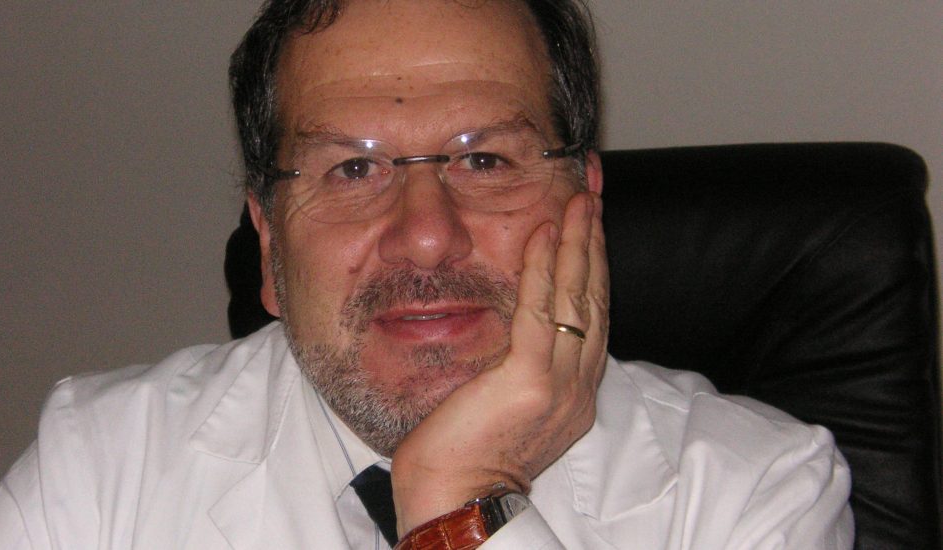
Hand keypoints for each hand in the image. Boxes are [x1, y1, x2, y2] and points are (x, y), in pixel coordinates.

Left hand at [390, 191, 609, 534]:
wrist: (456, 499)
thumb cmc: (465, 457)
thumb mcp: (504, 403)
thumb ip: (520, 366)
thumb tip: (513, 327)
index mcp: (575, 391)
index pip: (592, 314)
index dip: (593, 264)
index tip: (589, 221)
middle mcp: (579, 385)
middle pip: (595, 298)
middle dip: (595, 240)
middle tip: (593, 192)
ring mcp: (561, 383)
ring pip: (577, 298)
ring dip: (578, 243)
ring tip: (578, 200)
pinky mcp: (531, 379)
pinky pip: (543, 312)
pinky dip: (546, 269)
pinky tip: (544, 234)